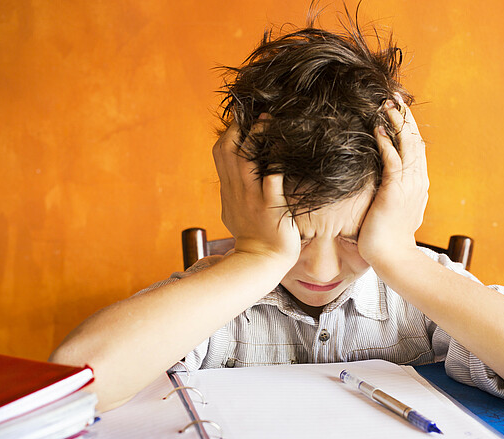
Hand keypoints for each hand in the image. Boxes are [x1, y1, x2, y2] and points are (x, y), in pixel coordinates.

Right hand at [212, 119, 300, 268]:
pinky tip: (283, 148)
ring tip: (268, 120)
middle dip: (238, 128)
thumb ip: (232, 192)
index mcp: (229, 190)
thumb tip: (232, 176)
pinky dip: (276, 163)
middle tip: (255, 112)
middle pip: (228, 151)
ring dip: (256, 138)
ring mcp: (252, 199)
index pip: (221, 153)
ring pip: (246, 161)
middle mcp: (237, 191)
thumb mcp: (232, 212)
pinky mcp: (270, 207)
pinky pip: (272, 180)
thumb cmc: (251, 237)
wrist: (261, 261)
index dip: (229, 133)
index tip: (240, 119)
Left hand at [358, 97, 429, 265]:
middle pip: (414, 141)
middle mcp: (418, 180)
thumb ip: (396, 196)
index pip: (415, 149)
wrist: (392, 257)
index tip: (399, 111)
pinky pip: (392, 158)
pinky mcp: (395, 189)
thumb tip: (388, 189)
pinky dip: (386, 141)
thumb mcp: (397, 211)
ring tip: (387, 104)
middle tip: (395, 97)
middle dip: (405, 117)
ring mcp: (409, 184)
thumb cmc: (389, 238)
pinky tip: (378, 127)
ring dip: (396, 122)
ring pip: (406, 145)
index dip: (409, 129)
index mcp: (418, 184)